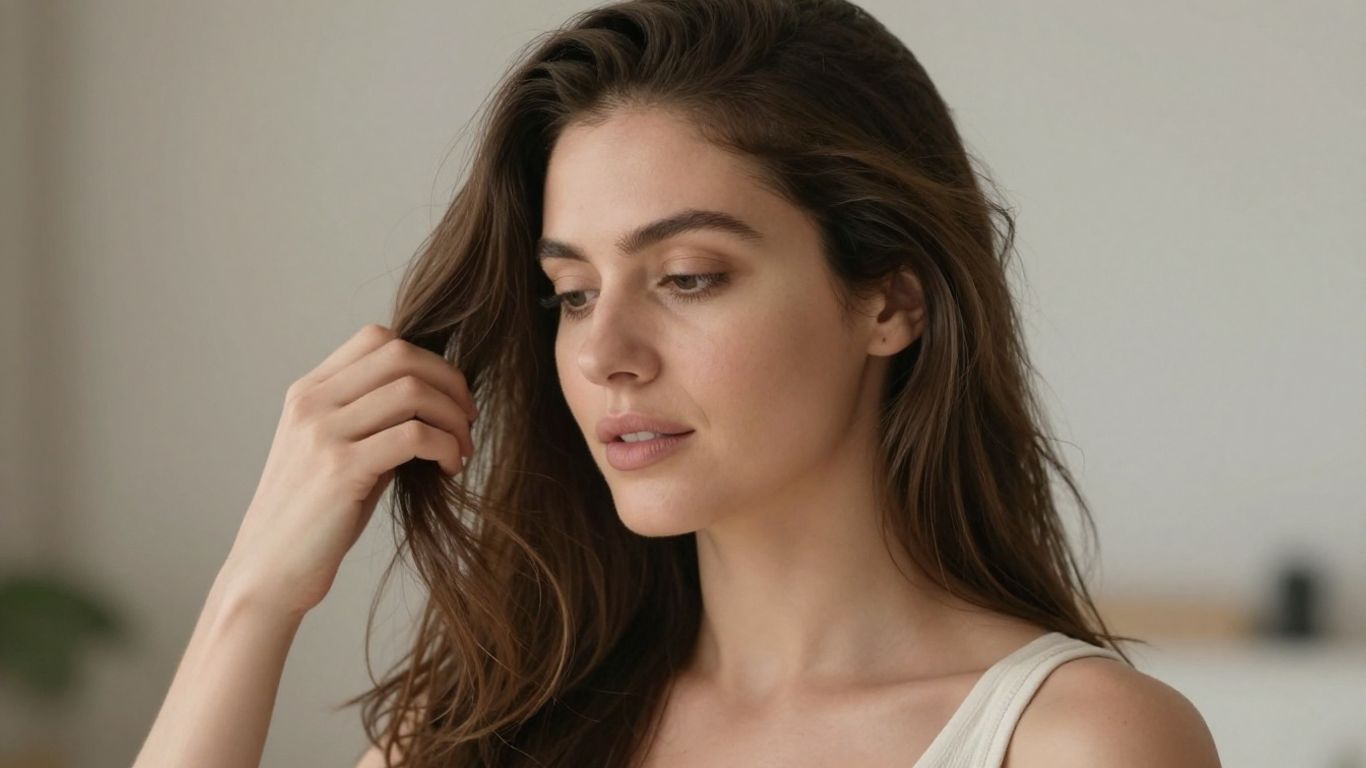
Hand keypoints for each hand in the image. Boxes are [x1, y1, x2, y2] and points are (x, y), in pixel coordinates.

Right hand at [217, 324, 477, 618]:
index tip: (450, 397)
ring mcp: (322, 433)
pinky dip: (446, 447)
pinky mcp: (340, 469)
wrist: (268, 572)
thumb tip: (437, 401)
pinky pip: (414, 435)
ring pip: (412, 391)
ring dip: (453, 418)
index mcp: (308, 392)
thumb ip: (374, 421)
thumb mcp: (337, 453)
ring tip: (461, 451)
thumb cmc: (314, 519)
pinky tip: (448, 469)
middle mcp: (312, 403)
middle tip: (468, 420)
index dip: (428, 360)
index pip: (377, 338)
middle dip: (450, 382)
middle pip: (400, 355)